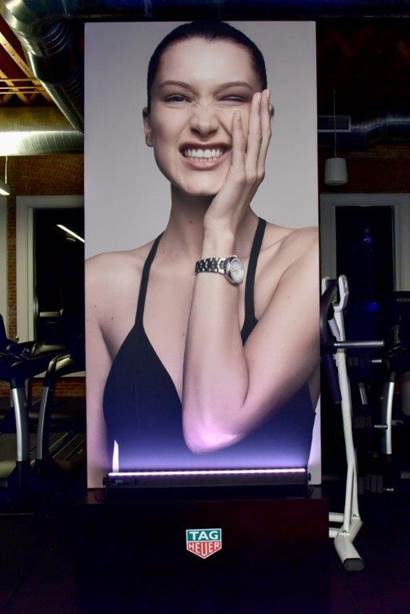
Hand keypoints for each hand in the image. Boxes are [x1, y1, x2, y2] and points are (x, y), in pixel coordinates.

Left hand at [204, 89, 271, 233]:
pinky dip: (238, 131)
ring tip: (256, 96)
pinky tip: (237, 115)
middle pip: (264, 135)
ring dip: (256, 115)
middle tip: (265, 92)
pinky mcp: (238, 177)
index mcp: (256, 172)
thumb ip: (234, 171)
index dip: (265, 121)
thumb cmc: (223, 210)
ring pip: (256, 138)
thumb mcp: (230, 186)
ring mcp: (250, 174)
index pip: (263, 141)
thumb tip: (230, 160)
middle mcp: (257, 171)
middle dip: (264, 111)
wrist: (222, 228)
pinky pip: (239, 149)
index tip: (264, 104)